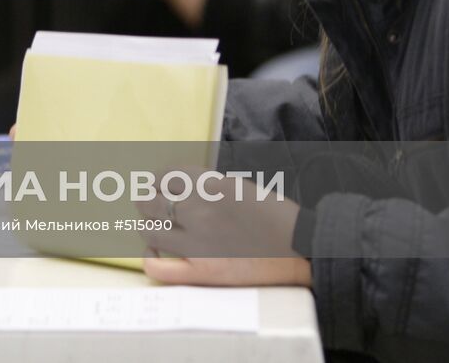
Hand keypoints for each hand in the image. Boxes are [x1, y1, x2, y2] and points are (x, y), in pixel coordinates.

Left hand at [135, 170, 310, 287]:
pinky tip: (151, 254)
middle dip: (146, 199)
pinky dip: (150, 259)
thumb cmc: (277, 217)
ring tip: (147, 224)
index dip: (158, 180)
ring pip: (151, 230)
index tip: (157, 183)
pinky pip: (161, 268)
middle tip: (144, 201)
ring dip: (146, 225)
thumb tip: (182, 189)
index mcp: (212, 186)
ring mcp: (199, 244)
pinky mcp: (203, 272)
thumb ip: (210, 187)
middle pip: (154, 201)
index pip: (168, 176)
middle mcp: (200, 211)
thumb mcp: (241, 187)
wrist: (304, 248)